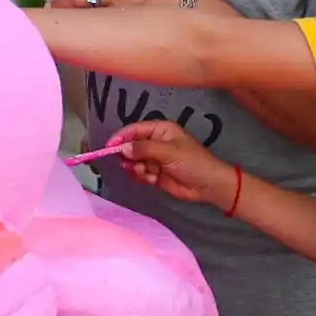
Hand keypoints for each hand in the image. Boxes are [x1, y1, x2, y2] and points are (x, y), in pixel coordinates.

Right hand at [111, 120, 234, 207]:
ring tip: (145, 173)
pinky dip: (142, 177)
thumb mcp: (169, 152)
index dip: (121, 137)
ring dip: (136, 168)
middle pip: (131, 146)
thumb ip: (144, 149)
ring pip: (133, 161)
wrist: (208, 185)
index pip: (135, 130)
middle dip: (128, 156)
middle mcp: (155, 142)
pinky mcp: (154, 174)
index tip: (108, 147)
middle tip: (128, 164)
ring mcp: (154, 159)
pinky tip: (151, 179)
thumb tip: (122, 148)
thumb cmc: (192, 162)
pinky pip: (139, 173)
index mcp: (160, 130)